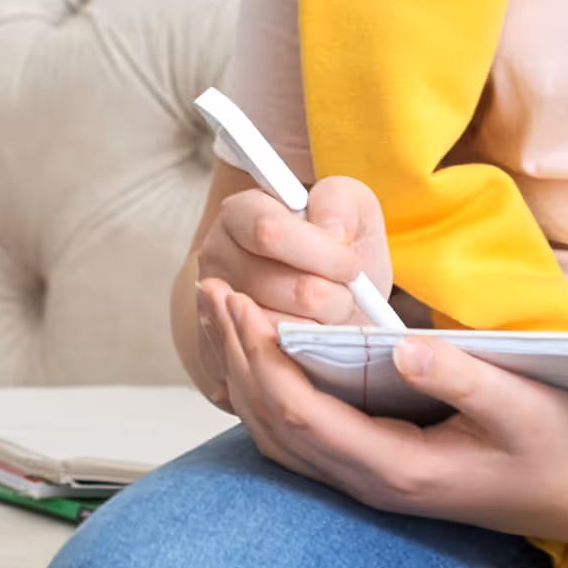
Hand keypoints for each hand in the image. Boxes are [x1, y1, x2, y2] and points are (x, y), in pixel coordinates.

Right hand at [179, 173, 392, 411]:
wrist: (317, 300)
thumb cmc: (334, 252)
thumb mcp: (349, 210)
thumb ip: (341, 202)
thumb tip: (331, 231)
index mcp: (239, 214)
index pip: (270, 232)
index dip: (324, 254)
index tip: (352, 266)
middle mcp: (215, 259)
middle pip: (290, 289)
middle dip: (335, 298)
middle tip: (345, 294)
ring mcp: (215, 309)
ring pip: (287, 332)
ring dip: (325, 330)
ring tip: (328, 316)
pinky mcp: (226, 355)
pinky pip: (277, 364)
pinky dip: (308, 355)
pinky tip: (314, 338)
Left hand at [197, 275, 567, 538]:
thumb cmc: (562, 443)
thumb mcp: (524, 404)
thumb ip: (464, 377)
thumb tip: (403, 348)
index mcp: (398, 470)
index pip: (302, 413)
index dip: (262, 358)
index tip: (239, 302)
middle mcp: (372, 484)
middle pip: (275, 423)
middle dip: (237, 356)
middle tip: (211, 291)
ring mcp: (371, 482)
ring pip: (280, 435)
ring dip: (246, 374)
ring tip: (224, 314)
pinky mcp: (380, 470)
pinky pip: (302, 438)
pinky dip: (270, 395)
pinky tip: (264, 355)